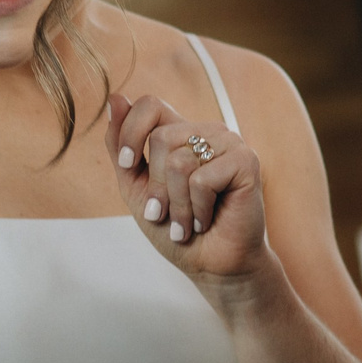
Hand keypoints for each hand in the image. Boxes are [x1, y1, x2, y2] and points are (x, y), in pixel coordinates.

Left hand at [107, 93, 270, 288]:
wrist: (211, 265)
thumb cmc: (176, 229)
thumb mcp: (136, 187)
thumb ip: (122, 147)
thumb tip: (114, 97)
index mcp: (182, 132)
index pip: (150, 105)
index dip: (130, 133)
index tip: (127, 165)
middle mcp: (207, 131)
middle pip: (160, 137)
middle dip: (157, 187)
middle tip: (166, 214)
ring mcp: (229, 143)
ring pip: (179, 161)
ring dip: (177, 205)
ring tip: (187, 222)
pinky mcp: (246, 162)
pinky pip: (202, 180)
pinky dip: (197, 209)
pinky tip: (207, 220)